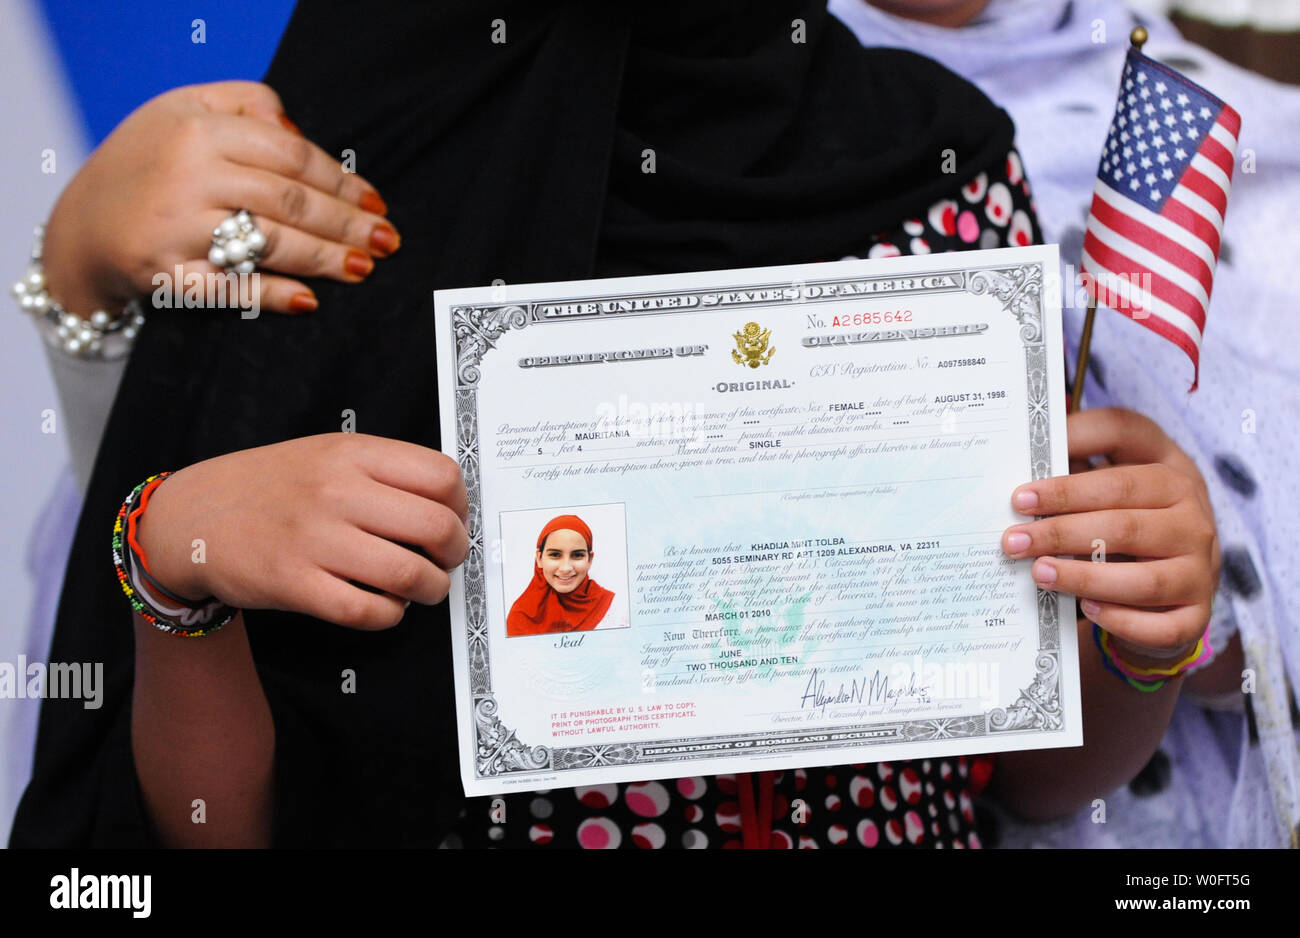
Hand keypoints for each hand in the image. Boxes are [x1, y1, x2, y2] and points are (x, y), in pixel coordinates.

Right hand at [41, 81, 396, 316]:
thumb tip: (300, 133)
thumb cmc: (147, 164)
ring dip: (324, 259)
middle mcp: (188, 176)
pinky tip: (307, 300)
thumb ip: (245, 104)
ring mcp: (176, 227)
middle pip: (288, 200)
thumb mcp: (184, 109)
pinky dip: (270, 295)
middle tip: (386, 240)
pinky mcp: (165, 273)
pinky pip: (228, 288)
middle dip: (345, 223)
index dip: (339, 180)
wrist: (82, 226)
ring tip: (364, 268)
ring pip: (268, 242)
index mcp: (198, 131)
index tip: (374, 202)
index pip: (289, 155)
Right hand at [135, 434, 468, 629]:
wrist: (192, 516)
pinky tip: (385, 605)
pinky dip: (390, 615)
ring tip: (424, 588)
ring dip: (431, 590)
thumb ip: (383, 471)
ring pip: (410, 574)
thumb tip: (448, 503)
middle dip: (455, 553)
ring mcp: (315, 539)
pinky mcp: (296, 584)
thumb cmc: (268, 487)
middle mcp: (337, 492)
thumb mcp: (326, 454)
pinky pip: (368, 611)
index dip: (462, 506)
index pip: (442, 477)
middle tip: (446, 561)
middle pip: (436, 527)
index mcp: (351, 454)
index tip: (455, 519)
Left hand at [1000, 408, 1219, 664]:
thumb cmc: (1124, 526)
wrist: (1174, 586)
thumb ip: (1073, 474)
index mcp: (1169, 466)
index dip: (1073, 452)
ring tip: (1039, 573)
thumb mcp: (1108, 490)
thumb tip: (1016, 480)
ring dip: (1084, 577)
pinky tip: (1087, 610)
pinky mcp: (1197, 614)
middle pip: (1124, 518)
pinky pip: (1162, 625)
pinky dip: (1123, 619)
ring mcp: (1201, 566)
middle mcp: (1193, 513)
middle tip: (1013, 540)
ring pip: (1144, 577)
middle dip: (1060, 529)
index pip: (1126, 437)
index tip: (1023, 491)